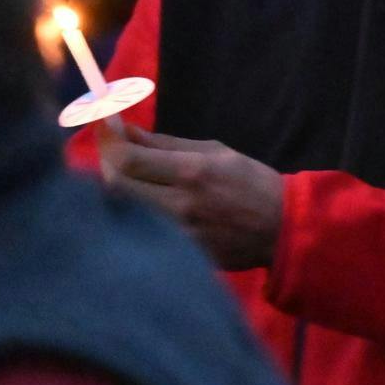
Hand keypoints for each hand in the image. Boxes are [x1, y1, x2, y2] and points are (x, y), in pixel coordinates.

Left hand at [98, 123, 283, 270]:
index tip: (103, 128)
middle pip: (116, 186)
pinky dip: (129, 214)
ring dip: (115, 189)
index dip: (107, 142)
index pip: (128, 159)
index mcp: (193, 172)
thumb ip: (166, 144)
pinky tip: (137, 205)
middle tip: (111, 153)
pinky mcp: (175, 255)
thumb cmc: (251, 182)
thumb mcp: (216, 152)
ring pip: (122, 211)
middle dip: (106, 164)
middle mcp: (180, 205)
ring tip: (124, 177)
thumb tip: (124, 132)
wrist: (281, 228)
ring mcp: (175, 235)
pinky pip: (138, 232)